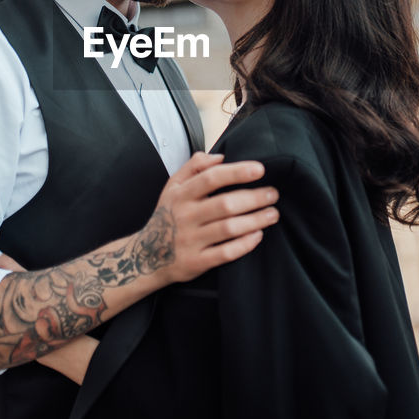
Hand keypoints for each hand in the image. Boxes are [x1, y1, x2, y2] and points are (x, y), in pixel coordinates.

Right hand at [142, 151, 275, 284]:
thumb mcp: (172, 187)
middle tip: (273, 194)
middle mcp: (185, 216)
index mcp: (181, 195)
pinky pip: (225, 253)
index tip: (260, 169)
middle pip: (225, 204)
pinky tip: (258, 235)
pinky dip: (244, 244)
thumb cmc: (167, 216)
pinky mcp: (196, 262)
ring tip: (273, 214)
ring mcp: (190, 240)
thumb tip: (221, 156)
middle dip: (254, 198)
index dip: (237, 172)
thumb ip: (193, 166)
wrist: (145, 257)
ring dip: (255, 220)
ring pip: (228, 228)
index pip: (211, 178)